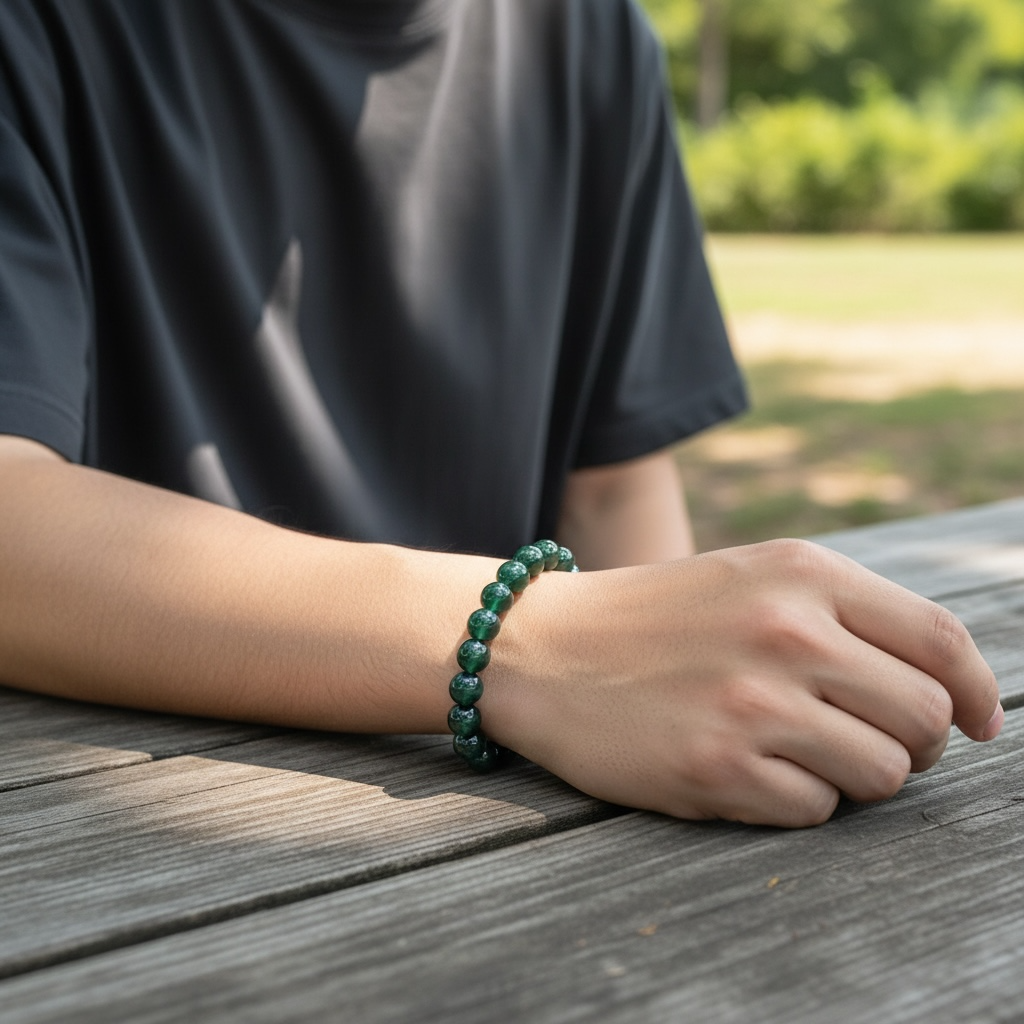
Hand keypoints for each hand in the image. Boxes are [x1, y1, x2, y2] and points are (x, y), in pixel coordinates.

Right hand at [485, 539, 1001, 826]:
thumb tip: (950, 690)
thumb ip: (844, 616)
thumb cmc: (655, 617)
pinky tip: (744, 769)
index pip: (939, 639)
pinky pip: (816, 812)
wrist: (542, 647)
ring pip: (884, 774)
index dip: (977, 691)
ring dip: (855, 776)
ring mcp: (751, 704)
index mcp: (801, 574)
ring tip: (797, 752)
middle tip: (864, 738)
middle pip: (924, 718)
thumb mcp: (750, 579)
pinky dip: (795, 801)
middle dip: (913, 742)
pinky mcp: (716, 768)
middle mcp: (786, 633)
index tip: (979, 723)